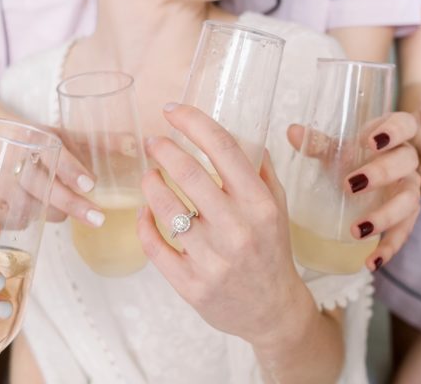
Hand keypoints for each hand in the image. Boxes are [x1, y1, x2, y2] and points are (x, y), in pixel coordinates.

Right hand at [0, 121, 104, 228]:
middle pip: (42, 185)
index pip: (55, 154)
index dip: (72, 170)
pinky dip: (31, 222)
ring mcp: (2, 178)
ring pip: (30, 206)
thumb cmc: (39, 137)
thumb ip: (99, 141)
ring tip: (72, 212)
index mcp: (38, 137)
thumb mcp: (66, 133)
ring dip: (55, 213)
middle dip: (71, 203)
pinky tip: (41, 215)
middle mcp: (17, 157)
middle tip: (98, 218)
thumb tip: (135, 145)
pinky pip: (14, 219)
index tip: (91, 184)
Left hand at [138, 103, 302, 347]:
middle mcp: (238, 230)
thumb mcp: (277, 208)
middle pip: (188, 174)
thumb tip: (239, 133)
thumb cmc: (272, 252)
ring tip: (149, 175)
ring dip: (150, 183)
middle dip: (163, 149)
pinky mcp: (190, 285)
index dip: (193, 122)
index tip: (172, 110)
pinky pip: (154, 246)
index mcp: (260, 205)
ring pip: (166, 209)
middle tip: (153, 142)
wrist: (272, 311)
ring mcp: (212, 260)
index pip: (223, 149)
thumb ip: (259, 170)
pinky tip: (145, 210)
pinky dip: (143, 223)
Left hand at [287, 111, 420, 270]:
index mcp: (394, 135)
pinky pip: (403, 233)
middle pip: (406, 163)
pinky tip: (371, 262)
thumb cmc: (353, 156)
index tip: (371, 141)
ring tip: (357, 230)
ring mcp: (410, 189)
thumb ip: (319, 143)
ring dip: (385, 217)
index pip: (404, 125)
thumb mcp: (337, 150)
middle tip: (350, 185)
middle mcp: (409, 160)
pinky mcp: (407, 216)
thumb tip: (292, 132)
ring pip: (409, 202)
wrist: (366, 176)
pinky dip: (388, 248)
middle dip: (381, 174)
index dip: (392, 131)